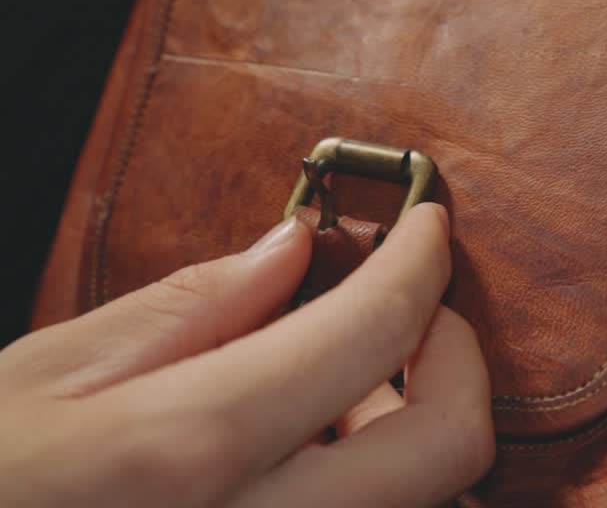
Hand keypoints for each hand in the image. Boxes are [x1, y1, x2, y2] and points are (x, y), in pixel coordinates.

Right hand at [0, 203, 493, 507]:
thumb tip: (293, 250)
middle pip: (448, 447)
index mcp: (188, 449)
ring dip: (422, 433)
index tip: (427, 229)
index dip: (418, 264)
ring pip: (428, 505)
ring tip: (352, 391)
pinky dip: (385, 485)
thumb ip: (190, 308)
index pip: (370, 333)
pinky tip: (319, 454)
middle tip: (412, 314)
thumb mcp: (46, 378)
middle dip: (458, 361)